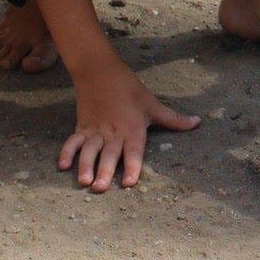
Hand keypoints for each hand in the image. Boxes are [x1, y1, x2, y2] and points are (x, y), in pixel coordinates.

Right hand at [58, 60, 199, 193]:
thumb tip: (197, 123)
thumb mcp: (153, 104)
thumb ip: (174, 119)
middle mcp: (113, 132)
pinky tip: (62, 166)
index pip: (134, 151)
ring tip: (83, 181)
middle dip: (104, 171)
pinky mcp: (82, 127)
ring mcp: (96, 130)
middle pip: (109, 154)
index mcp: (133, 128)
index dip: (133, 166)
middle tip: (100, 188)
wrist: (101, 71)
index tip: (130, 183)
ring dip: (85, 165)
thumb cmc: (130, 89)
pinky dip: (66, 152)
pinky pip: (73, 141)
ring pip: (89, 150)